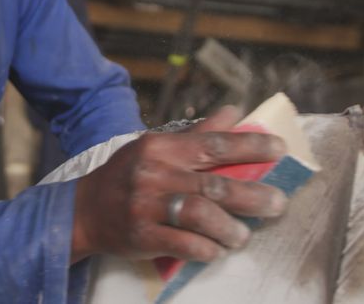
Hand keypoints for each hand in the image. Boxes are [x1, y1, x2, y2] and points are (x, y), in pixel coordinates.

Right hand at [70, 106, 288, 263]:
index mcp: (162, 148)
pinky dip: (206, 249)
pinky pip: (182, 244)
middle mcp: (155, 174)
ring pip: (200, 215)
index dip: (249, 146)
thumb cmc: (128, 175)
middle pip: (213, 185)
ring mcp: (147, 205)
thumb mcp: (157, 148)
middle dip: (252, 196)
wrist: (85, 210)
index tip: (279, 149)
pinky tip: (216, 250)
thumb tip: (234, 112)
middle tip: (277, 203)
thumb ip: (198, 134)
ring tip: (244, 235)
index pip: (213, 144)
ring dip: (230, 228)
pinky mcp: (141, 235)